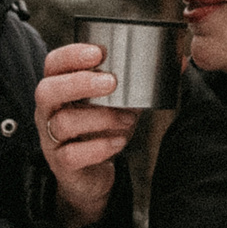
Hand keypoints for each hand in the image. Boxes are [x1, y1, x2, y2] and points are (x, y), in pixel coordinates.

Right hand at [35, 44, 141, 226]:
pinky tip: (119, 142)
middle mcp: (48, 111)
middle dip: (79, 83)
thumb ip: (141, 83)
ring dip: (100, 117)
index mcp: (59, 87)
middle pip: (47, 90)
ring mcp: (51, 138)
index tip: (98, 52)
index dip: (71, 55)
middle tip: (112, 82)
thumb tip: (179, 61)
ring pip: (63, 123)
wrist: (91, 174)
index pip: (53, 64)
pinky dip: (99, 147)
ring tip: (128, 118)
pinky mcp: (61, 163)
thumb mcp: (119, 102)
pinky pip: (72, 155)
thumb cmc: (102, 129)